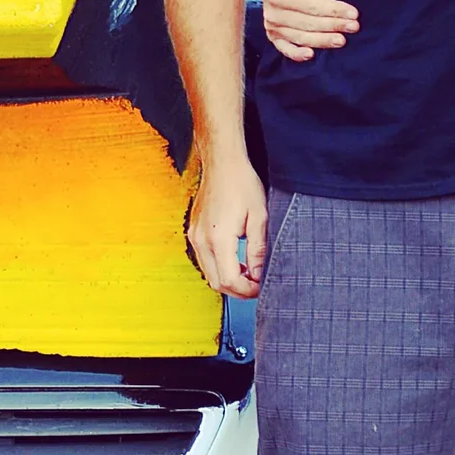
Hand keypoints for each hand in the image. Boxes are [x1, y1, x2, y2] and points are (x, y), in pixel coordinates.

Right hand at [187, 153, 267, 298]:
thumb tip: (259, 274)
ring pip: (209, 274)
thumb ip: (258, 250)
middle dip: (238, 290)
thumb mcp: (259, 218)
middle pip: (216, 283)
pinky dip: (219, 268)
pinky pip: (204, 260)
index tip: (261, 287)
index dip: (247, 290)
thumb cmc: (242, 184)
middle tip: (257, 285)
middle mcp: (202, 240)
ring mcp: (195, 236)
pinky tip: (235, 261)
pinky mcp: (194, 232)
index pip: (230, 280)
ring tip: (248, 272)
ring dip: (228, 279)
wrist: (222, 163)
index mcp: (219, 238)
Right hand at [258, 0, 359, 62]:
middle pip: (308, 23)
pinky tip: (311, 55)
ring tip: (342, 40)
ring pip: (300, 37)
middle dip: (333, 25)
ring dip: (322, 40)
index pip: (309, 4)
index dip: (332, 9)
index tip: (353, 12)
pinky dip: (296, 54)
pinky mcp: (273, 34)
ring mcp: (272, 25)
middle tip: (354, 27)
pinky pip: (284, 48)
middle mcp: (272, 12)